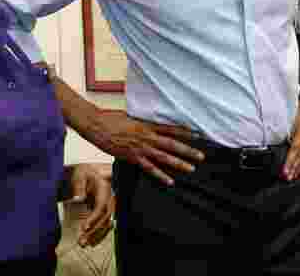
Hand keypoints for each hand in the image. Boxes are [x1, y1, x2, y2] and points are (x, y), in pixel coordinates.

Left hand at [67, 163, 114, 247]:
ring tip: (83, 243)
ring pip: (105, 223)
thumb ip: (79, 186)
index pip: (101, 206)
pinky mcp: (105, 210)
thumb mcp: (81, 174)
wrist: (93, 171)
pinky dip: (98, 232)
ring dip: (95, 234)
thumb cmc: (87, 172)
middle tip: (82, 240)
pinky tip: (90, 240)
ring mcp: (109, 205)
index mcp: (105, 190)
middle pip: (104, 218)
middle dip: (94, 231)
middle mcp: (110, 199)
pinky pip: (104, 223)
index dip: (94, 218)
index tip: (85, 227)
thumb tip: (79, 199)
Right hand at [89, 110, 204, 185]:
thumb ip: (144, 123)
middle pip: (171, 144)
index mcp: (147, 125)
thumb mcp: (132, 118)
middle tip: (201, 156)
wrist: (97, 126)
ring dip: (178, 163)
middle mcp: (147, 136)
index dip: (185, 132)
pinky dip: (160, 175)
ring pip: (163, 157)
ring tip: (191, 169)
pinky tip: (170, 181)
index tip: (198, 135)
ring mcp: (140, 148)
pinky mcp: (133, 157)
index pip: (170, 129)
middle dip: (187, 150)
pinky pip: (149, 168)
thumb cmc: (113, 120)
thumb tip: (154, 125)